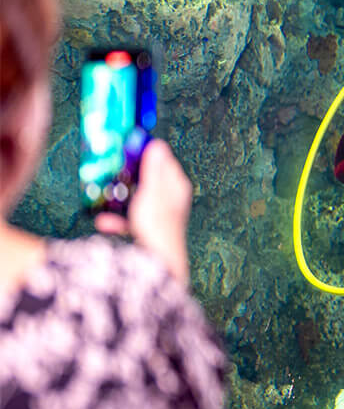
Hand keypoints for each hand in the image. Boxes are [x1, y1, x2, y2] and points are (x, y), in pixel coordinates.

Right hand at [95, 140, 191, 284]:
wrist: (157, 263)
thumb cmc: (157, 226)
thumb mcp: (152, 192)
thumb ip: (153, 170)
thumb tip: (157, 145)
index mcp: (176, 187)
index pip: (164, 161)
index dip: (146, 154)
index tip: (127, 148)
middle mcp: (171, 200)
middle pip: (148, 181)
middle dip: (128, 177)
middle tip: (111, 171)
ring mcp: (160, 216)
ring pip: (137, 200)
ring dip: (119, 199)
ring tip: (104, 197)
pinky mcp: (149, 231)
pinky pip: (130, 221)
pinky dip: (117, 220)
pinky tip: (103, 222)